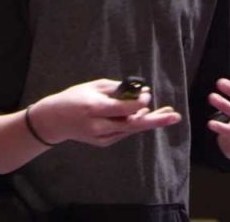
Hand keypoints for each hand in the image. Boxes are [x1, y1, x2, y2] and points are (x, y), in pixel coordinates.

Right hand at [32, 79, 181, 147]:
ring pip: (131, 129)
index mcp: (95, 109)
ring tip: (169, 114)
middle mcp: (100, 126)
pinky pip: (124, 131)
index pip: (124, 109)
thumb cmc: (75, 97)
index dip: (139, 102)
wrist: (54, 120)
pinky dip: (135, 123)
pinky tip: (145, 114)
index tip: (147, 94)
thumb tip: (140, 91)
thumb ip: (117, 89)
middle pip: (133, 124)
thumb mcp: (94, 87)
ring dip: (149, 120)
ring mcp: (102, 137)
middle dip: (155, 120)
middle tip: (174, 117)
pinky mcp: (103, 142)